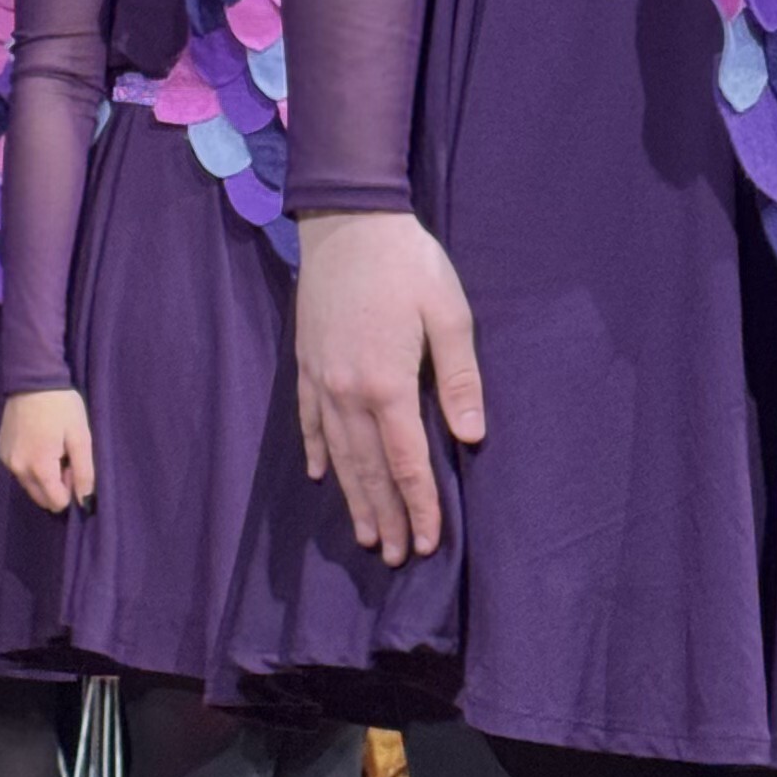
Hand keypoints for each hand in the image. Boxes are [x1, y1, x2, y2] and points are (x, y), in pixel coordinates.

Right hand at [0, 389, 95, 515]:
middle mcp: (17, 469)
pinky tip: (38, 442)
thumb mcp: (81, 437)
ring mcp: (6, 461)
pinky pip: (19, 471)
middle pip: (41, 498)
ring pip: (30, 486)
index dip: (70, 489)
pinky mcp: (0, 452)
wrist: (32, 380)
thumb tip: (84, 501)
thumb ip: (84, 472)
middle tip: (64, 457)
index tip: (73, 465)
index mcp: (38, 467)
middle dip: (56, 486)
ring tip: (52, 448)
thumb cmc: (62, 407)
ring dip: (44, 476)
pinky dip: (31, 465)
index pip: (56, 502)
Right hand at [296, 209, 484, 562]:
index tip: (431, 541)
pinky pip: (310, 421)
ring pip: (338, 455)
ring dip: (354, 498)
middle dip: (387, 515)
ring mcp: (321, 379)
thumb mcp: (448, 314)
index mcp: (387, 384)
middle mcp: (347, 392)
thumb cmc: (408, 264)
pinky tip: (322, 477)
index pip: (406, 461)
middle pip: (369, 469)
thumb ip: (460, 378)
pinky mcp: (306, 363)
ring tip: (367, 535)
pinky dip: (318, 453)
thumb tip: (470, 436)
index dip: (420, 506)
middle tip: (400, 555)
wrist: (347, 221)